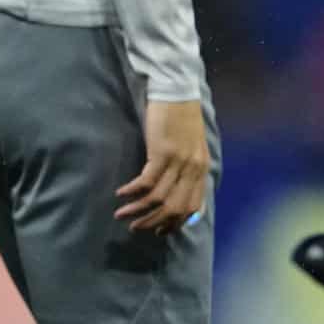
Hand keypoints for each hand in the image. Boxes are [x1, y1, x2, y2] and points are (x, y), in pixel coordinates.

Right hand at [114, 98, 209, 233]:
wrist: (178, 92)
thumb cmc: (182, 118)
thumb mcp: (193, 147)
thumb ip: (189, 169)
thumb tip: (177, 193)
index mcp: (202, 169)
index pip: (193, 206)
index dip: (176, 223)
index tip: (160, 231)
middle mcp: (193, 168)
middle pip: (175, 207)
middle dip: (154, 223)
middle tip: (136, 228)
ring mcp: (179, 161)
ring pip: (158, 198)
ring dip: (137, 210)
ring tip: (122, 214)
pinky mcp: (162, 152)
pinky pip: (146, 182)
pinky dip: (132, 192)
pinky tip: (121, 194)